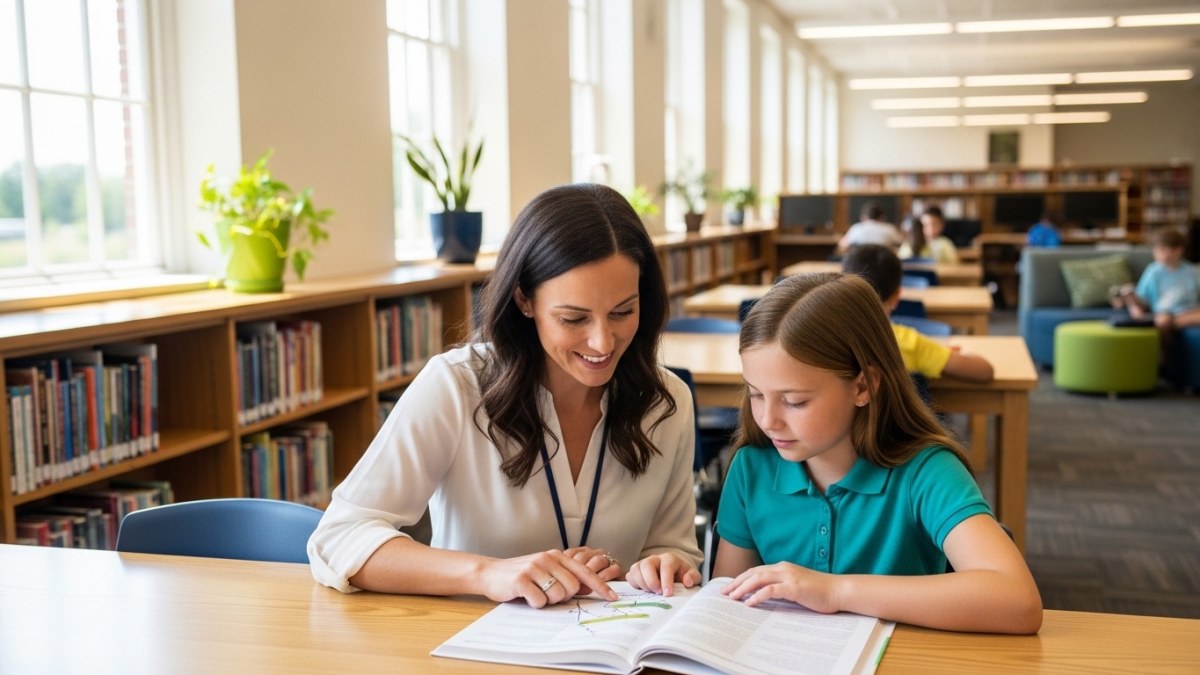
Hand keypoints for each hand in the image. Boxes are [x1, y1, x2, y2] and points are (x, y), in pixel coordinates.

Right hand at [478, 549, 617, 607]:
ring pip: (557, 596)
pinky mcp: (521, 580)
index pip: (584, 572)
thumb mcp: (546, 569)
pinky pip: (539, 601)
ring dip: (547, 601)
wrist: (490, 572)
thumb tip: (591, 588)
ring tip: (535, 593)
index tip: (613, 597)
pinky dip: (535, 604)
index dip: (600, 586)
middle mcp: (547, 558)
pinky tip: (526, 596)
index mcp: (557, 556)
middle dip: (563, 597)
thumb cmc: (522, 574)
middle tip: (547, 593)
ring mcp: (534, 568)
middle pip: (572, 588)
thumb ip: (565, 575)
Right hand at [625, 552, 700, 596]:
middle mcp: (655, 559)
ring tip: (651, 593)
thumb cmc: (682, 576)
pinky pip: (630, 576)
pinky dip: (635, 584)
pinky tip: (643, 591)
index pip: (666, 566)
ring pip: (636, 569)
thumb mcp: (693, 576)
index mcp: (669, 559)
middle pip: (647, 564)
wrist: (674, 574)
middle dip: (651, 581)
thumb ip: (693, 577)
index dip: (666, 580)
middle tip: (657, 593)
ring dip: (642, 583)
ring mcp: (643, 564)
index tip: (667, 594)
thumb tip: (687, 581)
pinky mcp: (636, 571)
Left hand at [720, 562, 840, 613]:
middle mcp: (783, 568)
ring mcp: (789, 576)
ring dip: (743, 588)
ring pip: (759, 579)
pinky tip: (749, 603)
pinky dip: (758, 595)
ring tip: (732, 597)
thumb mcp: (796, 587)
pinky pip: (771, 590)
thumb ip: (781, 588)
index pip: (756, 571)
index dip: (741, 578)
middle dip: (737, 582)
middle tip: (724, 593)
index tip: (730, 588)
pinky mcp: (794, 587)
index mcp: (783, 567)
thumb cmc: (819, 591)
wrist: (838, 591)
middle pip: (753, 573)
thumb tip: (763, 596)